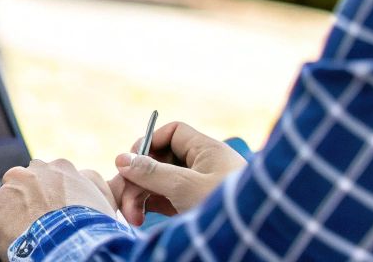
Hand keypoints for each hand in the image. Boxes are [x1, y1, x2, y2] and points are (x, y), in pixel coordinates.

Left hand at [0, 159, 118, 260]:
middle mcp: (28, 174)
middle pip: (20, 184)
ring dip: (10, 217)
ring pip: (3, 203)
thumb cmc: (90, 226)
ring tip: (24, 237)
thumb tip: (86, 177)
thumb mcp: (103, 198)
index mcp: (56, 168)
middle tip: (36, 223)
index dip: (47, 194)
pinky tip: (13, 246)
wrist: (71, 245)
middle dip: (24, 201)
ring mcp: (7, 192)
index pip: (46, 175)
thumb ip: (91, 182)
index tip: (50, 208)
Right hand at [109, 121, 246, 224]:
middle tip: (124, 200)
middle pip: (162, 160)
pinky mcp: (196, 207)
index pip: (172, 133)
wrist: (250, 238)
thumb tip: (121, 159)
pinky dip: (153, 207)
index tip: (131, 162)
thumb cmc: (223, 206)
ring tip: (133, 217)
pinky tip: (141, 218)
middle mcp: (203, 166)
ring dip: (142, 197)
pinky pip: (168, 200)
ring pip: (162, 183)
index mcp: (207, 150)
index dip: (149, 143)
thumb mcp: (184, 186)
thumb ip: (151, 171)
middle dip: (140, 179)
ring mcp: (199, 188)